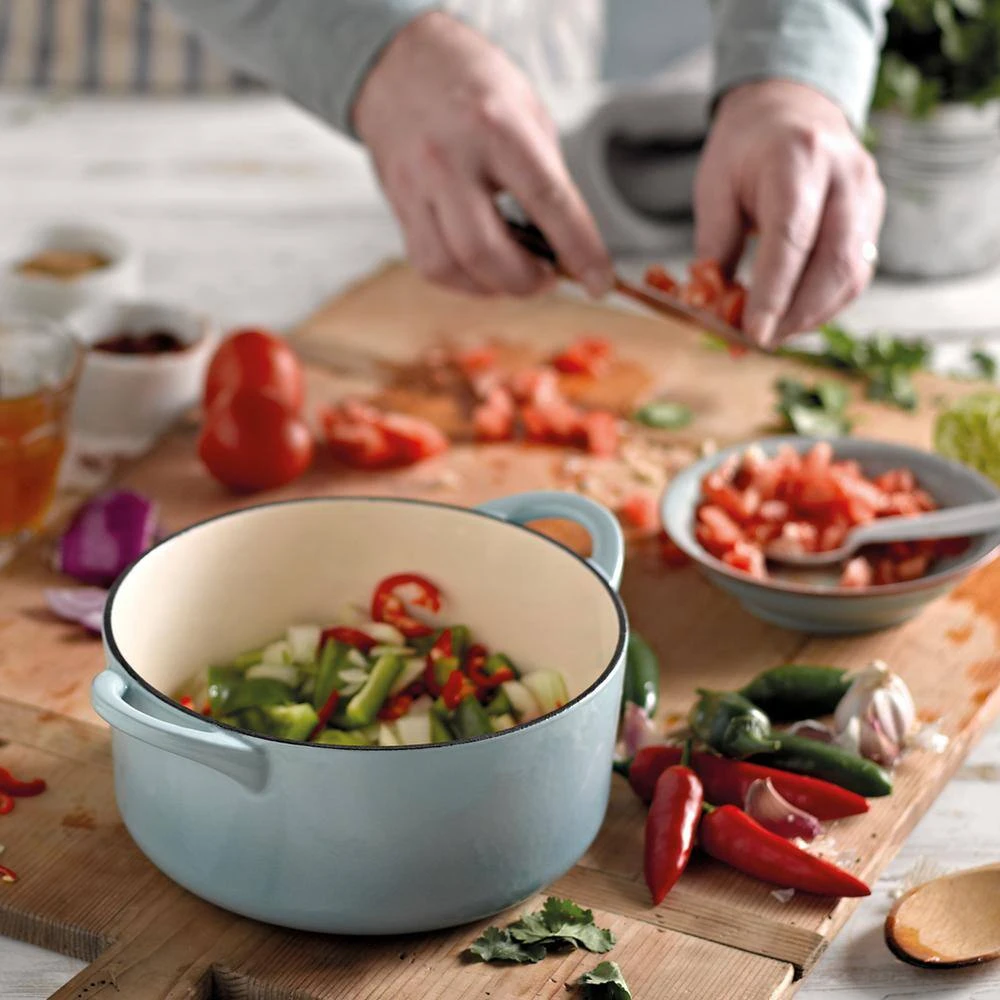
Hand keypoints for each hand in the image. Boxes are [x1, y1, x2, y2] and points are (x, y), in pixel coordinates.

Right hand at [353, 12, 611, 297]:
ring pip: (451, 266)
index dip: (579, 249)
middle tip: (548, 276)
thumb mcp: (526, 113)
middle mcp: (450, 158)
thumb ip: (547, 178)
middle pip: (486, 250)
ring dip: (493, 287)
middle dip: (527, 281)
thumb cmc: (475, 90)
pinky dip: (462, 280)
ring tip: (515, 274)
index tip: (599, 282)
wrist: (399, 64)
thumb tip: (569, 247)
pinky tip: (482, 268)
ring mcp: (417, 185)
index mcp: (496, 127)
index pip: (547, 201)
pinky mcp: (399, 205)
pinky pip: (430, 264)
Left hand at [694, 81, 884, 347]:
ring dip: (812, 316)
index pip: (791, 238)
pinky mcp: (873, 216)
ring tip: (774, 333)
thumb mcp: (715, 188)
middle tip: (760, 342)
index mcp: (799, 158)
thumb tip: (710, 310)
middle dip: (796, 315)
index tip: (753, 334)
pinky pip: (856, 273)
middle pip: (833, 263)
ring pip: (852, 274)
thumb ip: (715, 248)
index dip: (773, 294)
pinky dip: (825, 304)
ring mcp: (867, 195)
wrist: (789, 108)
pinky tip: (794, 316)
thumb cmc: (744, 150)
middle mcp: (845, 175)